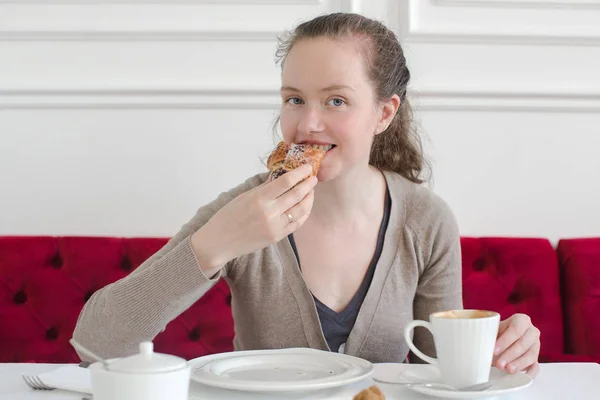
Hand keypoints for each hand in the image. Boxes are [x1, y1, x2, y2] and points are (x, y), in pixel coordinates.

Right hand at [192, 164, 316, 272]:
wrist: (219, 243)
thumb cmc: (227, 217)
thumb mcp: (243, 197)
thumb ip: (264, 188)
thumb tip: (280, 177)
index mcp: (259, 199)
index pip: (286, 182)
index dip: (300, 173)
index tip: (307, 167)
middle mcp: (270, 213)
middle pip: (297, 195)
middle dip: (308, 185)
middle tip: (313, 178)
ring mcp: (275, 227)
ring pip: (300, 210)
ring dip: (308, 199)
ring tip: (310, 191)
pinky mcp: (277, 237)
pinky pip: (296, 224)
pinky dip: (303, 214)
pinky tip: (305, 207)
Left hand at [493, 313, 540, 376]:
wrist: (502, 340)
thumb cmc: (497, 333)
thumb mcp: (492, 329)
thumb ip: (489, 334)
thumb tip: (481, 344)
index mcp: (522, 320)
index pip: (516, 329)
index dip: (505, 341)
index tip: (494, 351)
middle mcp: (532, 331)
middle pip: (523, 343)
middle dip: (510, 355)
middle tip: (499, 364)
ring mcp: (536, 345)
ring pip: (531, 355)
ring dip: (519, 364)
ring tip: (508, 370)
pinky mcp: (536, 358)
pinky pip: (536, 366)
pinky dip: (529, 372)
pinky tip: (521, 376)